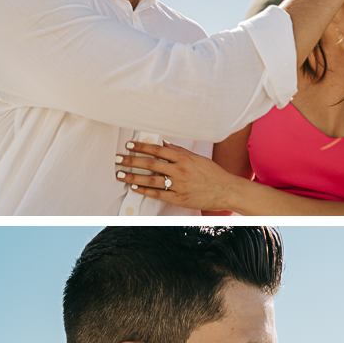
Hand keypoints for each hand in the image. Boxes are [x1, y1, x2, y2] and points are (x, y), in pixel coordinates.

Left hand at [116, 141, 237, 210]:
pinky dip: (145, 190)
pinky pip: (158, 194)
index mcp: (184, 158)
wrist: (226, 190)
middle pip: (150, 164)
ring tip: (120, 174)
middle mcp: (180, 171)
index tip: (128, 145)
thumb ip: (179, 151)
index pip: (157, 150)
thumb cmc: (212, 173)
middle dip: (131, 161)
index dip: (141, 147)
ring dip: (133, 177)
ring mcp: (179, 185)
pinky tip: (134, 187)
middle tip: (118, 159)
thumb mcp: (197, 158)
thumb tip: (163, 144)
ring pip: (151, 180)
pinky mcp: (179, 199)